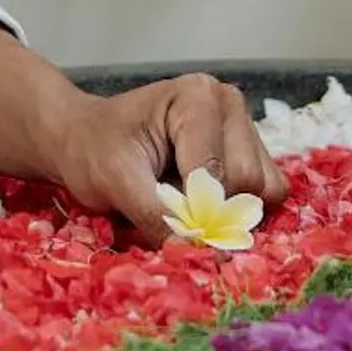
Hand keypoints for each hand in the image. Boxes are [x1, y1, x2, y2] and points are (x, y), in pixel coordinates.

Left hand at [48, 73, 288, 244]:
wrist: (85, 140)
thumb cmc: (94, 151)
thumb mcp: (115, 183)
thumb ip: (158, 216)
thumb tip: (200, 253)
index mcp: (198, 97)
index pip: (219, 173)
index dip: (193, 210)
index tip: (163, 220)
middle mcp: (229, 104)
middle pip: (248, 181)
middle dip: (211, 209)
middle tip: (167, 205)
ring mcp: (243, 127)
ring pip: (262, 191)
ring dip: (226, 210)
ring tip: (182, 196)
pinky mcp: (251, 152)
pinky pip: (266, 195)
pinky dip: (238, 209)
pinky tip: (202, 199)